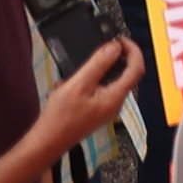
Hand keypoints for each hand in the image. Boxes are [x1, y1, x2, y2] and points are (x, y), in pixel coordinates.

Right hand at [33, 37, 143, 157]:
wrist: (46, 143)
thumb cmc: (60, 116)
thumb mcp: (79, 84)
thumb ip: (99, 64)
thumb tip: (115, 46)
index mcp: (115, 97)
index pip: (136, 69)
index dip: (133, 50)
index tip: (120, 39)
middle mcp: (115, 104)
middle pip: (125, 74)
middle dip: (115, 58)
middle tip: (102, 47)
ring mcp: (105, 109)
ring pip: (109, 82)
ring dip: (96, 71)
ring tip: (78, 69)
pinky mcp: (95, 112)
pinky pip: (98, 90)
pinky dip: (87, 82)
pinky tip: (68, 84)